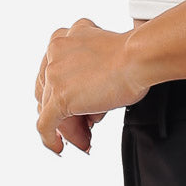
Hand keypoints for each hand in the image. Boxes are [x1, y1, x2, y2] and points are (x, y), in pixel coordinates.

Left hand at [35, 18, 148, 154]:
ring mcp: (54, 74)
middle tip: (83, 128)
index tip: (77, 108)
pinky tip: (59, 148)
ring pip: (50, 109)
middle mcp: (53, 52)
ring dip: (69, 127)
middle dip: (66, 112)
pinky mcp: (60, 96)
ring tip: (85, 139)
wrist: (140, 57)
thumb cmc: (133, 56)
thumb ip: (86, 70)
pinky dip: (50, 139)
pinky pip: (45, 124)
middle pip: (49, 91)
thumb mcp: (102, 55)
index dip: (65, 93)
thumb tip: (84, 103)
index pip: (53, 73)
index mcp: (63, 37)